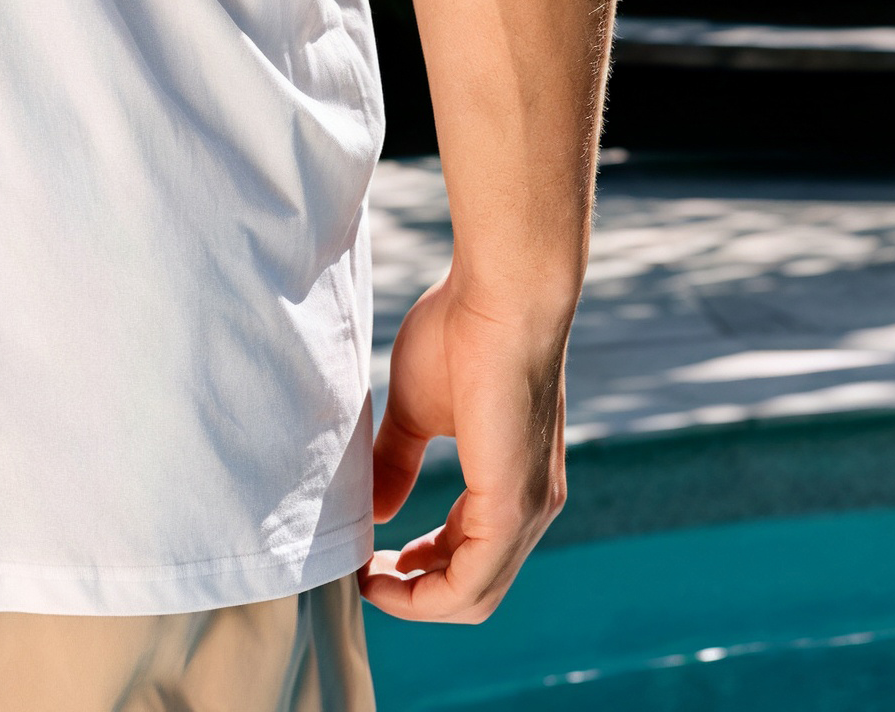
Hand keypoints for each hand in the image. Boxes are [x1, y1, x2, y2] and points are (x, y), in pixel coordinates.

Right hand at [359, 272, 568, 622]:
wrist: (502, 294)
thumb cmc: (463, 332)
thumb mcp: (420, 408)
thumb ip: (398, 459)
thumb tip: (372, 507)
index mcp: (513, 483)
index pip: (471, 556)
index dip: (418, 569)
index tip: (369, 558)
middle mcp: (532, 507)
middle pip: (474, 590)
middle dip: (414, 593)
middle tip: (363, 574)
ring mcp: (528, 510)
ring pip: (475, 595)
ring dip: (416, 599)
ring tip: (366, 577)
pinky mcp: (514, 505)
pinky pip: (473, 581)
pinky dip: (426, 593)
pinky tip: (383, 574)